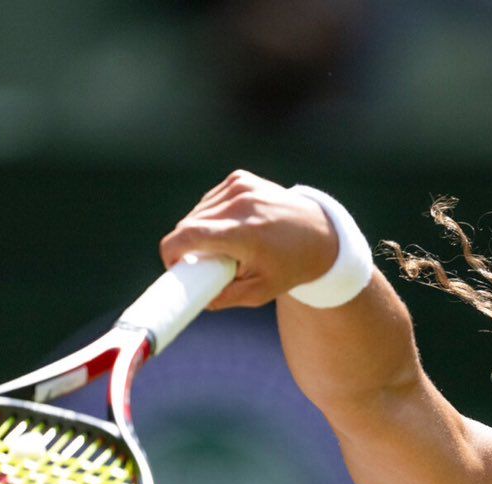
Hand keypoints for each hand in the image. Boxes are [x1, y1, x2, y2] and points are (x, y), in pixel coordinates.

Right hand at [159, 170, 338, 309]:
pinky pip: (210, 200)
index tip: (173, 265)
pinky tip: (230, 226)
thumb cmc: (289, 267)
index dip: (171, 252)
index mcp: (245, 233)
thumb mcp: (260, 291)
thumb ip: (225, 297)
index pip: (190, 235)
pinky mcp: (240, 178)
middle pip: (190, 224)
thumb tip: (197, 298)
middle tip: (203, 264)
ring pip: (198, 212)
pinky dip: (212, 215)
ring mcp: (241, 187)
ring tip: (224, 247)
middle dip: (188, 246)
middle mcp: (241, 204)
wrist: (320, 234)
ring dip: (200, 230)